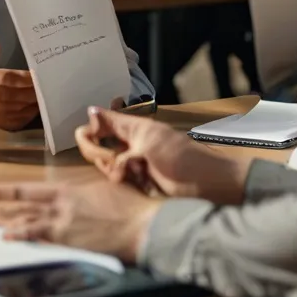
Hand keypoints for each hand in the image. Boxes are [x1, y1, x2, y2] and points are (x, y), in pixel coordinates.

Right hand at [0, 36, 39, 130]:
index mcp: (0, 79)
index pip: (28, 78)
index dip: (37, 77)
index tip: (43, 73)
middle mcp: (5, 96)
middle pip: (32, 93)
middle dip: (40, 89)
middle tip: (46, 84)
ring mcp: (6, 112)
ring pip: (31, 106)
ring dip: (38, 100)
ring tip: (43, 94)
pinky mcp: (6, 123)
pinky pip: (25, 118)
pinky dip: (31, 112)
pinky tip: (32, 106)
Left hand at [0, 179, 159, 262]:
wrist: (140, 224)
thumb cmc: (129, 205)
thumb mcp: (105, 187)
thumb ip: (88, 190)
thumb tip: (83, 192)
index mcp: (69, 188)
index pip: (32, 185)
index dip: (10, 185)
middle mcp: (60, 202)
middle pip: (22, 200)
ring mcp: (61, 221)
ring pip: (24, 218)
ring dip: (3, 218)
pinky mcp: (66, 239)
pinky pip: (36, 236)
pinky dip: (19, 236)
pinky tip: (5, 236)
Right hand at [75, 107, 246, 203]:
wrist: (206, 184)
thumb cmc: (181, 158)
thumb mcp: (148, 143)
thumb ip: (117, 132)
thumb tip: (90, 112)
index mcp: (133, 127)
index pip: (100, 121)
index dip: (91, 130)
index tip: (92, 142)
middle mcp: (130, 143)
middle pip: (99, 147)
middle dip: (103, 157)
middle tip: (123, 164)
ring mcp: (133, 164)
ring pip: (108, 166)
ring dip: (116, 171)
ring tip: (138, 174)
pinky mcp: (138, 182)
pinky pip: (119, 181)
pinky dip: (124, 182)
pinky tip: (142, 184)